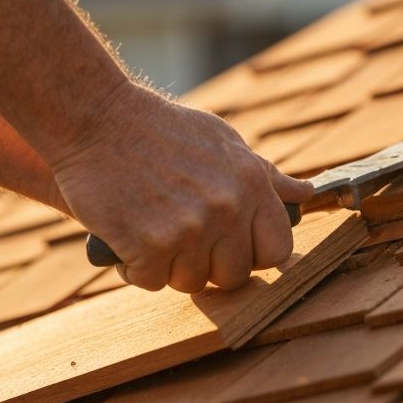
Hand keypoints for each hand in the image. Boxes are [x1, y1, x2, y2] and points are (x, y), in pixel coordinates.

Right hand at [51, 80, 313, 292]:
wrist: (96, 119)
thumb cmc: (160, 129)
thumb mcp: (222, 140)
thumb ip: (264, 175)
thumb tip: (306, 195)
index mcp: (251, 183)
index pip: (277, 250)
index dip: (253, 255)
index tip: (231, 248)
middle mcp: (226, 208)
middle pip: (233, 276)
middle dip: (208, 265)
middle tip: (183, 239)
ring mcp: (188, 229)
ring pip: (190, 283)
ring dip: (168, 266)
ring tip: (152, 229)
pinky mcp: (148, 246)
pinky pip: (150, 281)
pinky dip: (135, 267)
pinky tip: (127, 235)